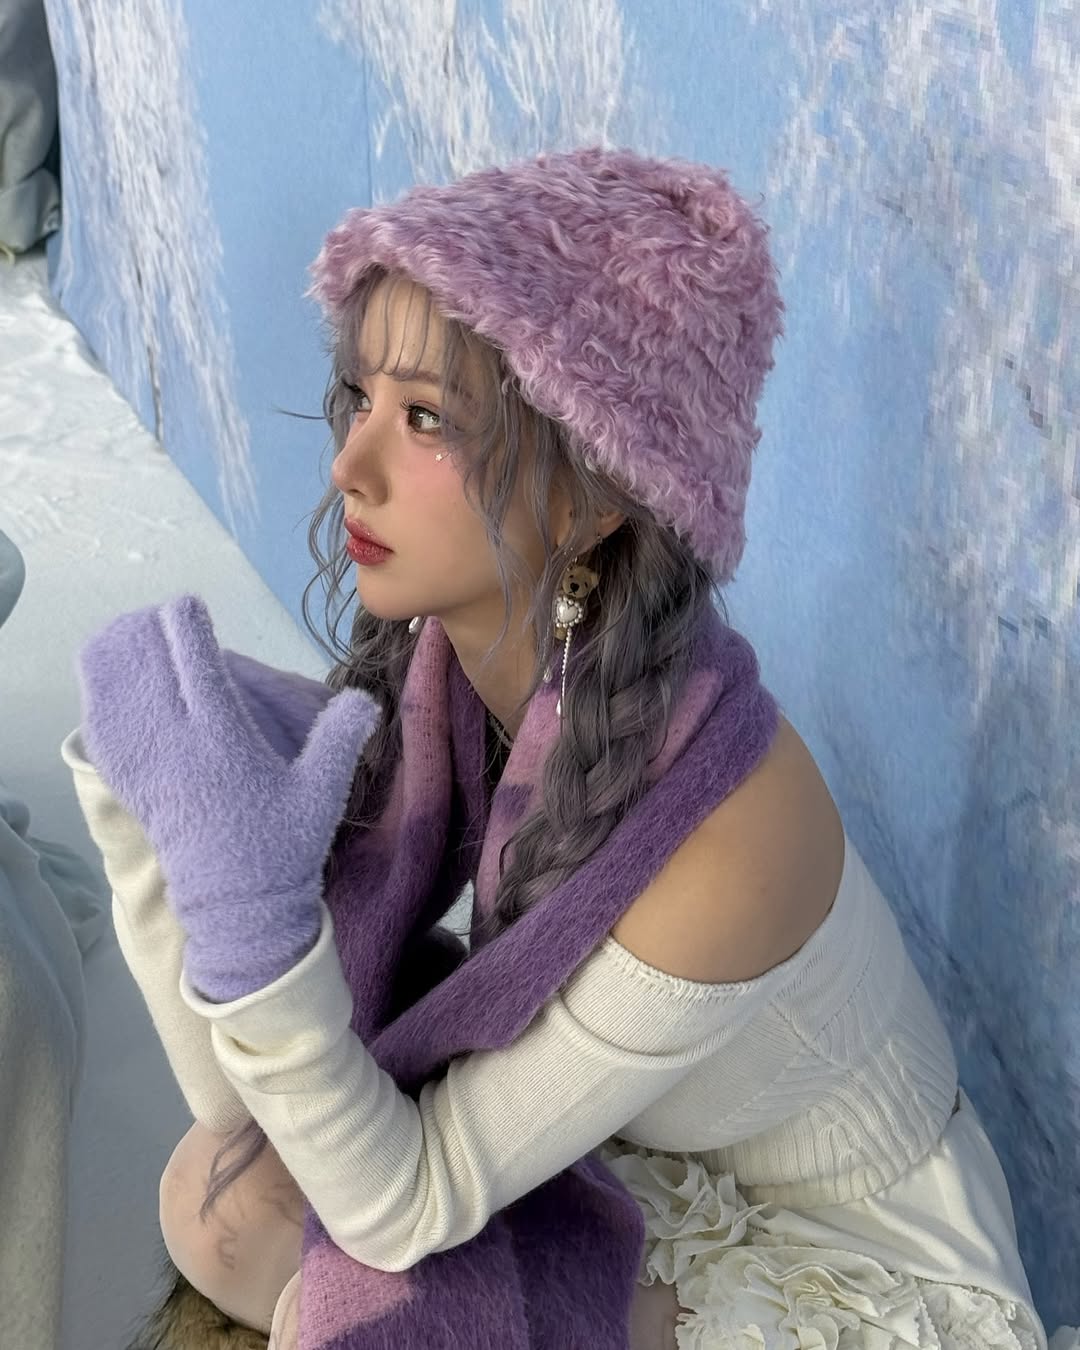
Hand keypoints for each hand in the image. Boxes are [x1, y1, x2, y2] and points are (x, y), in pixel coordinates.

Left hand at [77, 595, 381, 1000]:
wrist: (240, 910)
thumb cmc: (282, 849)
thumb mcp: (322, 793)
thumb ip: (341, 739)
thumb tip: (366, 699)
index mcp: (225, 740)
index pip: (198, 665)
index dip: (190, 628)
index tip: (188, 605)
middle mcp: (181, 747)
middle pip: (154, 672)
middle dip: (153, 636)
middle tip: (160, 618)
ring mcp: (154, 769)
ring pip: (126, 700)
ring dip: (125, 666)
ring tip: (128, 640)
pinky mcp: (138, 791)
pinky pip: (109, 739)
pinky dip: (102, 709)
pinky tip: (104, 694)